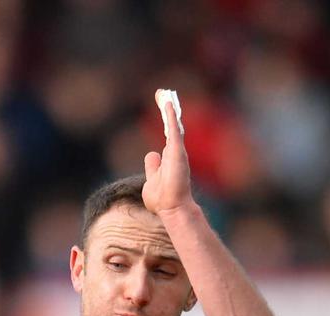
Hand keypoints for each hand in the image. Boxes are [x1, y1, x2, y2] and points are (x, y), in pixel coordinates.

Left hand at [142, 100, 196, 217]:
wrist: (171, 208)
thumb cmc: (162, 198)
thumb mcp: (152, 179)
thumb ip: (153, 167)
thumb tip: (152, 154)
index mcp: (169, 158)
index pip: (167, 135)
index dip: (165, 122)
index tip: (163, 109)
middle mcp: (175, 152)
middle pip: (171, 127)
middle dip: (167, 111)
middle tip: (162, 94)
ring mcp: (177, 152)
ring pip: (173, 126)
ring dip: (169, 109)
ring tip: (164, 94)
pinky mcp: (177, 153)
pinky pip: (173, 130)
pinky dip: (171, 116)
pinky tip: (167, 104)